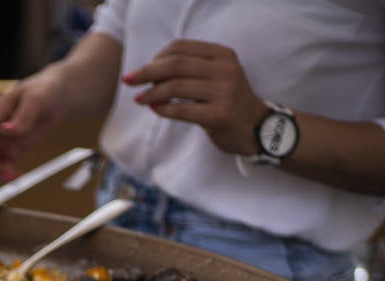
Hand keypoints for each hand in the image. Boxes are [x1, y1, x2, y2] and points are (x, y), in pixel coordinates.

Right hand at [0, 68, 67, 182]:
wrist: (56, 95)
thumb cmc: (44, 91)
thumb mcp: (37, 99)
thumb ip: (23, 116)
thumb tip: (6, 131)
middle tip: (6, 178)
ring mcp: (2, 139)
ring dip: (1, 173)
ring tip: (16, 177)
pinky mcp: (13, 148)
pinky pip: (5, 165)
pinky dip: (9, 173)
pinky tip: (18, 177)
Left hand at [123, 40, 264, 156]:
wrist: (256, 127)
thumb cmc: (226, 101)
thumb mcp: (214, 76)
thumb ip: (189, 70)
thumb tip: (147, 72)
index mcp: (222, 54)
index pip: (180, 47)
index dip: (155, 57)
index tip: (141, 71)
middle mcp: (225, 69)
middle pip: (175, 64)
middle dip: (146, 72)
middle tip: (128, 81)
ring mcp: (225, 92)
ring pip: (175, 86)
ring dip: (151, 94)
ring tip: (140, 100)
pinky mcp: (220, 115)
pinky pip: (182, 110)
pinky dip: (163, 109)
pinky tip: (154, 109)